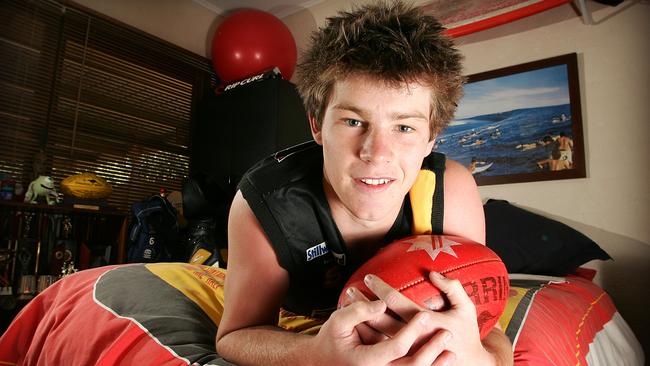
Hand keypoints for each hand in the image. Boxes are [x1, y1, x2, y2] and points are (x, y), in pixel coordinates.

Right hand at [311, 299, 452, 365]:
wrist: (320, 364)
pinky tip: (441, 362)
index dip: (413, 330)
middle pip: (412, 364)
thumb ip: (358, 311)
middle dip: (432, 349)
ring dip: (435, 365)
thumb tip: (383, 304)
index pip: (397, 346)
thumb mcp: (337, 321)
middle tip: (447, 333)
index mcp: (367, 360)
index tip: (425, 315)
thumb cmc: (330, 340)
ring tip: (451, 352)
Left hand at [349, 272, 496, 364]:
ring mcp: (406, 352)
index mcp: (429, 323)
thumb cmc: (466, 333)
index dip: (381, 289)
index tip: (368, 277)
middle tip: (349, 290)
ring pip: (376, 338)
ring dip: (360, 321)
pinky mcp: (402, 360)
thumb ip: (453, 289)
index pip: (398, 303)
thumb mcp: (465, 309)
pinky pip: (379, 349)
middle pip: (381, 320)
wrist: (469, 364)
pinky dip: (366, 337)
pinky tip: (356, 325)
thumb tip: (433, 273)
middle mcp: (414, 339)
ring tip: (346, 305)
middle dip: (363, 304)